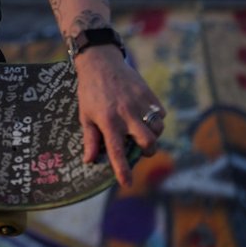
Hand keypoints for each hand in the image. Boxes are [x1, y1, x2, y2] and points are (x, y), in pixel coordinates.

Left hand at [72, 46, 164, 186]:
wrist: (101, 62)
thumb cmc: (90, 91)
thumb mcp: (85, 115)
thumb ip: (90, 139)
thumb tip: (90, 160)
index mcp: (108, 121)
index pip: (117, 151)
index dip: (122, 170)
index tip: (127, 184)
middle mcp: (126, 114)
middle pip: (148, 142)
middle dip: (147, 151)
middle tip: (140, 149)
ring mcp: (140, 104)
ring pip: (158, 130)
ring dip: (152, 135)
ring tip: (140, 130)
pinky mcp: (149, 95)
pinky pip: (160, 115)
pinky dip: (155, 120)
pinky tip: (143, 115)